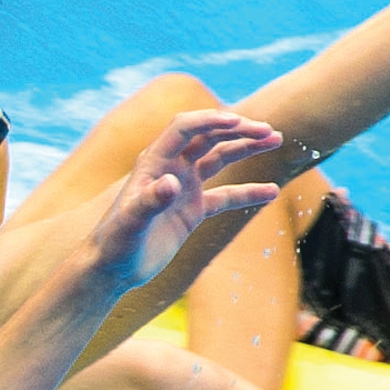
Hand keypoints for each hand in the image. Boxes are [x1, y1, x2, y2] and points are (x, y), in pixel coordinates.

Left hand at [88, 109, 283, 287]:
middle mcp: (171, 168)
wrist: (113, 268)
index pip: (185, 129)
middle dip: (238, 130)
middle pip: (208, 137)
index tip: (239, 123)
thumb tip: (173, 184)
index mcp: (154, 162)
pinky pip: (225, 196)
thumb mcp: (132, 224)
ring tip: (276, 140)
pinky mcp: (192, 210)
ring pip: (220, 159)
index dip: (211, 121)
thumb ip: (150, 202)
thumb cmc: (116, 243)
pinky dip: (248, 193)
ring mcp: (184, 188)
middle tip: (269, 131)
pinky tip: (272, 191)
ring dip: (246, 148)